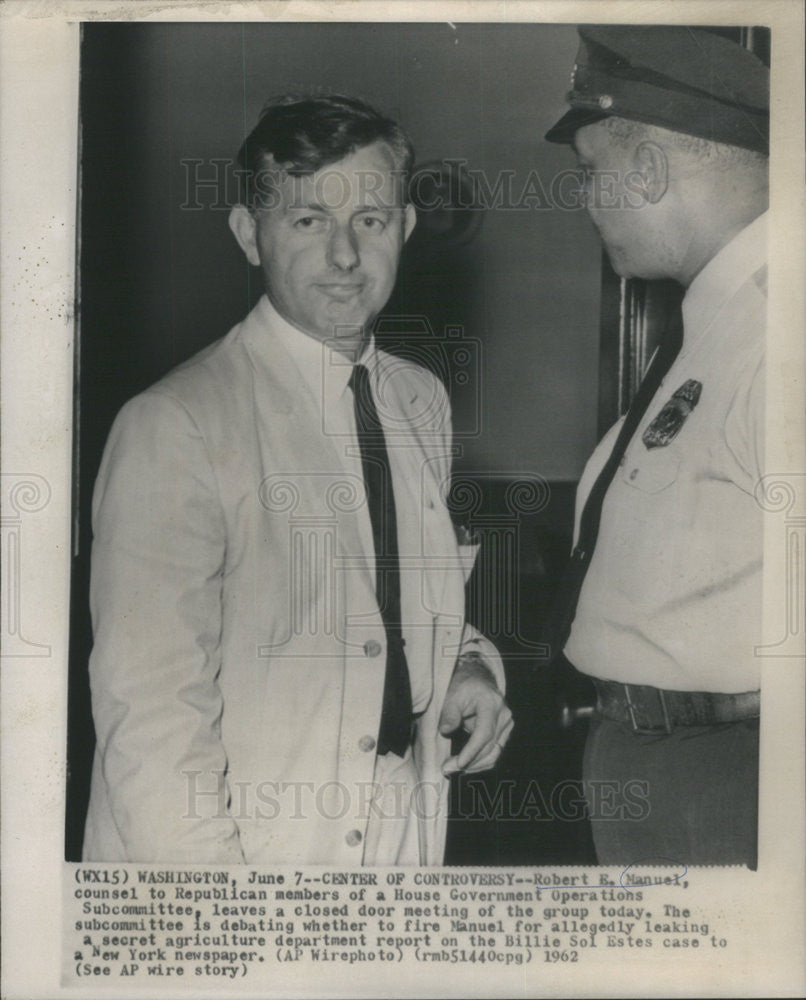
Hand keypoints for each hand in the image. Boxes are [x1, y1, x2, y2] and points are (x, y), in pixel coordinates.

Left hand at [438, 652, 512, 775]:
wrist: (477, 680)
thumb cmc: (464, 687)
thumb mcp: (453, 695)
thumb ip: (449, 713)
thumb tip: (445, 731)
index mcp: (492, 703)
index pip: (484, 733)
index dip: (471, 751)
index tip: (457, 763)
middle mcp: (504, 716)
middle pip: (490, 746)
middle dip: (469, 762)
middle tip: (447, 769)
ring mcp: (507, 725)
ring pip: (494, 753)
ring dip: (475, 765)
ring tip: (454, 769)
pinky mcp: (504, 732)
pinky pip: (494, 751)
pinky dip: (480, 761)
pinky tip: (466, 765)